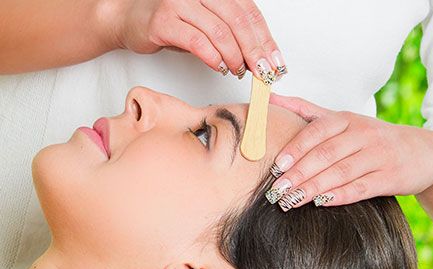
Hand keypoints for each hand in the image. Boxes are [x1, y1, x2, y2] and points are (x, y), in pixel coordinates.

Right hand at [108, 0, 285, 80]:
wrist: (130, 19)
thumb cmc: (171, 23)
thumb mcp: (206, 24)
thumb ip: (230, 35)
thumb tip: (257, 58)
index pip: (249, 12)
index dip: (265, 39)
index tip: (275, 62)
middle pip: (238, 21)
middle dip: (255, 51)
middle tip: (264, 72)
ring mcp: (180, 2)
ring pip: (220, 32)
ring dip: (235, 57)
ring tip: (239, 71)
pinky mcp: (164, 20)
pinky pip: (196, 41)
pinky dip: (213, 57)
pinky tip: (220, 67)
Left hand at [266, 94, 432, 210]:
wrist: (421, 151)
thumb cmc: (370, 137)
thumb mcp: (342, 120)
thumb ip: (307, 111)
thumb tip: (271, 98)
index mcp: (347, 120)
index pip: (317, 132)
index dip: (295, 149)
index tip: (275, 166)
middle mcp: (363, 134)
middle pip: (326, 154)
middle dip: (298, 173)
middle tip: (276, 189)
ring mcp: (378, 156)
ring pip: (341, 172)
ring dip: (313, 187)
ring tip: (290, 200)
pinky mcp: (390, 177)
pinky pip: (362, 188)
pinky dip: (340, 196)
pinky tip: (321, 203)